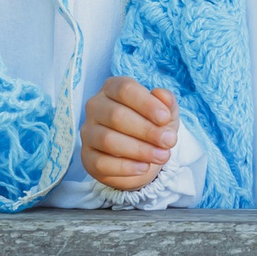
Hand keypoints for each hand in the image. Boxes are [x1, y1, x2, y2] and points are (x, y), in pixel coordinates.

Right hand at [83, 75, 179, 191]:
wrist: (143, 156)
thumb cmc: (152, 126)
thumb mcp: (166, 113)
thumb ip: (167, 101)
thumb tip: (162, 94)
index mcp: (112, 88)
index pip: (125, 89)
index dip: (146, 104)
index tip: (165, 118)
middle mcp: (95, 106)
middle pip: (116, 115)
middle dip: (146, 130)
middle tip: (169, 141)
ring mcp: (88, 132)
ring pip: (108, 140)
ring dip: (139, 150)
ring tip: (162, 156)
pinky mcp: (87, 157)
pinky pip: (101, 163)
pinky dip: (126, 167)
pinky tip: (144, 167)